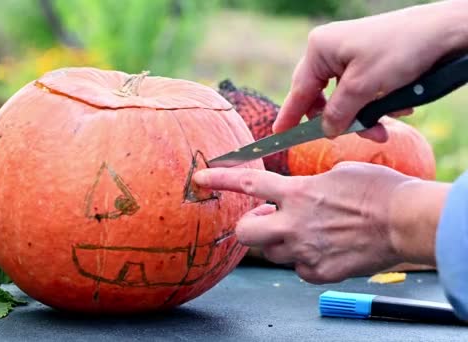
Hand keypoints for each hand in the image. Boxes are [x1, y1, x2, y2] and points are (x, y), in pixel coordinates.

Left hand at [193, 162, 448, 283]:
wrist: (406, 221)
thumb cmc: (378, 190)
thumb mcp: (338, 172)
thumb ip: (309, 185)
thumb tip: (302, 194)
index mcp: (298, 193)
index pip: (248, 183)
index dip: (220, 179)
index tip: (200, 178)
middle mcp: (294, 224)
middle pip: (245, 233)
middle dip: (249, 227)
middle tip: (267, 219)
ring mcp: (304, 251)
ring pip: (272, 252)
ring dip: (281, 242)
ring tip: (307, 232)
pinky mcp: (318, 272)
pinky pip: (298, 268)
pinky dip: (305, 260)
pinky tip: (326, 249)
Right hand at [274, 0, 467, 139]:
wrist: (445, 31)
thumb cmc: (400, 50)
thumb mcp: (364, 88)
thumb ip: (338, 114)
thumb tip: (325, 131)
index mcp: (319, 50)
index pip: (298, 91)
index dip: (290, 118)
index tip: (278, 136)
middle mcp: (329, 51)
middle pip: (323, 97)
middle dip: (345, 119)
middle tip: (364, 134)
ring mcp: (349, 54)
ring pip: (346, 97)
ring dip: (366, 114)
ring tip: (389, 121)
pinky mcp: (367, 59)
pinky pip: (362, 90)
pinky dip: (377, 102)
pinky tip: (399, 104)